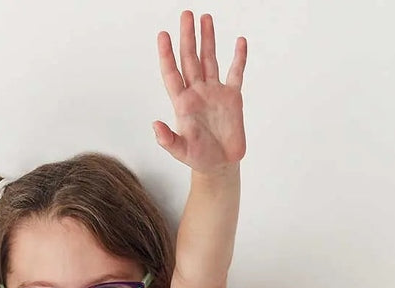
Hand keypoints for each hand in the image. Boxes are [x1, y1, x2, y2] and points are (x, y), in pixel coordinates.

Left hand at [154, 11, 246, 172]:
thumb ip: (168, 140)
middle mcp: (197, 93)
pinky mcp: (232, 97)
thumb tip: (155, 126)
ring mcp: (214, 92)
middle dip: (188, 37)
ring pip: (209, 59)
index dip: (167, 54)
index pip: (172, 73)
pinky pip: (235, 72)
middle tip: (186, 15)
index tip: (163, 35)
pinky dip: (238, 57)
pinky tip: (239, 41)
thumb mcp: (181, 151)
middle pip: (190, 59)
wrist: (220, 164)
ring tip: (205, 18)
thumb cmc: (199, 158)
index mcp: (183, 103)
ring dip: (207, 39)